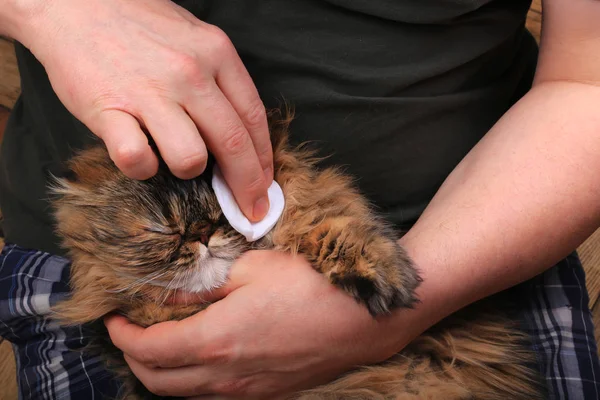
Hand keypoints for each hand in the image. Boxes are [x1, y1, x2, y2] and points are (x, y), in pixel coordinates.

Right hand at [19, 0, 271, 219]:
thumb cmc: (136, 23)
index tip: (265, 184)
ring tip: (171, 155)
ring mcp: (149, 92)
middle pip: (234, 146)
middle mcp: (189, 73)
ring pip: (191, 159)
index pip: (254, 119)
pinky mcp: (109, 110)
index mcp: (216, 53)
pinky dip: (141, 168)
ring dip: (188, 170)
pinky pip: (137, 160)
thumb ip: (219, 80)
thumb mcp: (193, 37)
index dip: (264, 160)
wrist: (71, 3)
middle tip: (251, 210)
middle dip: (248, 187)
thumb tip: (242, 134)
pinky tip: (138, 154)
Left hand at [105, 251, 412, 398]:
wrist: (365, 320)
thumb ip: (202, 286)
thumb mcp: (250, 270)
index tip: (113, 317)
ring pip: (183, 394)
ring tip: (162, 340)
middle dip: (134, 357)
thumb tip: (166, 294)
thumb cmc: (311, 285)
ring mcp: (246, 391)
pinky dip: (192, 380)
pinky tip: (202, 353)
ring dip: (162, 370)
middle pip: (157, 381)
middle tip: (132, 329)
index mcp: (215, 341)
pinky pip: (213, 396)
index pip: (147, 350)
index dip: (122, 334)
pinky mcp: (265, 394)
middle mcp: (225, 377)